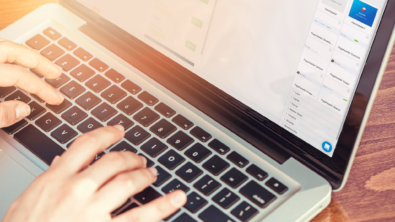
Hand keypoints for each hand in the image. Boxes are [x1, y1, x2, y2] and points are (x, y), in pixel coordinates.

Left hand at [0, 39, 63, 126]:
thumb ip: (1, 114)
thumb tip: (22, 110)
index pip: (19, 75)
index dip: (40, 87)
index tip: (55, 98)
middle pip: (12, 50)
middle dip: (38, 61)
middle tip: (56, 72)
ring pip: (2, 47)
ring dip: (22, 55)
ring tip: (38, 64)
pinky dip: (7, 57)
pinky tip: (12, 65)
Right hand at [2, 125, 186, 221]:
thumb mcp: (27, 200)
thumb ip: (49, 178)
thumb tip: (62, 160)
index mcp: (55, 179)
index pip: (87, 145)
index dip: (107, 134)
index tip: (118, 131)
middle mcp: (76, 190)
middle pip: (113, 162)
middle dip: (130, 158)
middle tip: (139, 160)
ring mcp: (92, 212)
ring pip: (128, 183)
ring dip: (144, 175)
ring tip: (152, 174)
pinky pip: (140, 217)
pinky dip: (163, 206)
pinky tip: (177, 198)